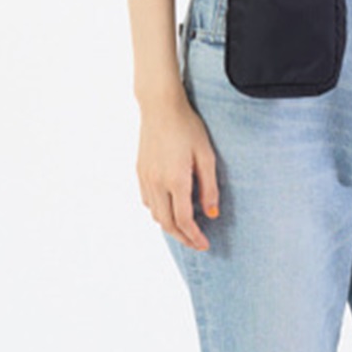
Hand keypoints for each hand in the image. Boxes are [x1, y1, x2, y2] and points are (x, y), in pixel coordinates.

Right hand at [135, 91, 219, 251]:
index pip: (184, 220)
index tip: (205, 245)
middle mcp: (157, 182)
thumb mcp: (206, 156)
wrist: (160, 107)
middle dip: (183, 238)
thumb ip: (209, 187)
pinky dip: (159, 212)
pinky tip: (170, 209)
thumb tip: (211, 214)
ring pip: (155, 214)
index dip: (195, 237)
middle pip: (168, 223)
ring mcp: (146, 178)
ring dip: (170, 227)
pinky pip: (148, 201)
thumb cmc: (187, 127)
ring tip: (186, 229)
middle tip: (197, 243)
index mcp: (176, 180)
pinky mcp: (140, 172)